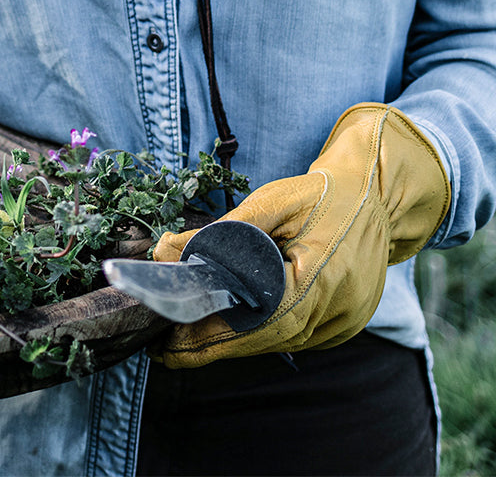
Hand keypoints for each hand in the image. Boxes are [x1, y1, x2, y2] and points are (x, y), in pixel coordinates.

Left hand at [152, 104, 449, 366]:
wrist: (375, 198)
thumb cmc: (322, 195)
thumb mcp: (272, 202)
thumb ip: (222, 230)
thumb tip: (167, 250)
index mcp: (323, 280)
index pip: (259, 322)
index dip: (214, 336)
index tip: (172, 344)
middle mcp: (336, 312)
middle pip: (265, 340)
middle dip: (213, 345)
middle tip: (167, 346)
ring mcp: (342, 324)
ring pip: (278, 343)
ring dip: (234, 342)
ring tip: (187, 337)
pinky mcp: (341, 326)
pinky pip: (293, 337)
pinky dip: (260, 333)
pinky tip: (230, 327)